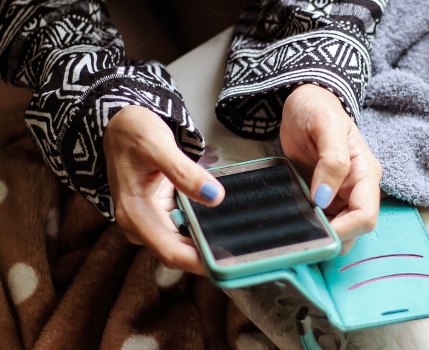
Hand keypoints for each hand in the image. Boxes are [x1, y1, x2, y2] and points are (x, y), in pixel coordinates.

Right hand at [104, 105, 224, 274]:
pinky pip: (185, 230)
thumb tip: (214, 197)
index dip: (200, 262)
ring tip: (241, 243)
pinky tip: (225, 225)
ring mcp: (150, 222)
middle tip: (245, 255)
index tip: (229, 263)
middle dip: (209, 256)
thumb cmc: (133, 133)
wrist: (120, 126)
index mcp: (135, 215)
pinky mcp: (160, 216)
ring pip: (184, 244)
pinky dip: (203, 230)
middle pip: (179, 253)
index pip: (171, 252)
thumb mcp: (158, 146)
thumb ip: (184, 172)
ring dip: (208, 244)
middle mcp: (140, 225)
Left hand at [280, 85, 382, 251]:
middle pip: (354, 232)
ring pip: (339, 233)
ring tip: (294, 230)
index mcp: (365, 174)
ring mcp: (341, 197)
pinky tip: (292, 224)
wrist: (304, 103)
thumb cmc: (317, 108)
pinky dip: (309, 229)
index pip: (365, 216)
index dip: (343, 229)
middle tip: (300, 235)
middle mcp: (357, 190)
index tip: (315, 228)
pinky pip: (322, 223)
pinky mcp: (324, 200)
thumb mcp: (325, 125)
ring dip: (319, 237)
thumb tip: (325, 198)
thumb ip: (331, 160)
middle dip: (331, 239)